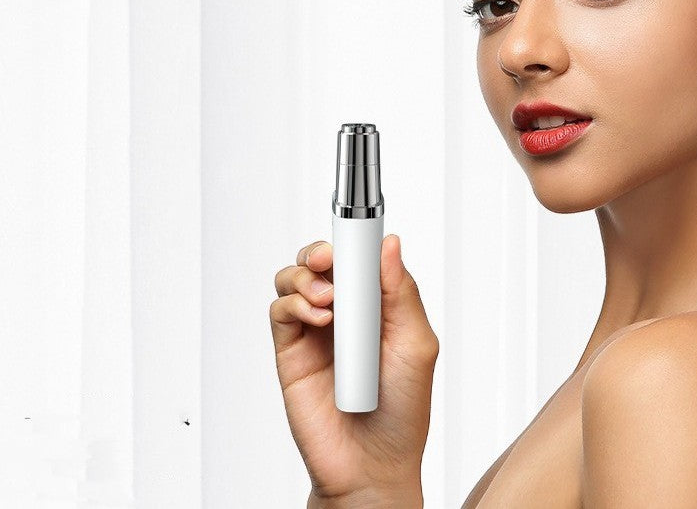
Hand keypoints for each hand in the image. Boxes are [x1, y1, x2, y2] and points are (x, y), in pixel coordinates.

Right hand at [270, 234, 438, 502]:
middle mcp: (343, 312)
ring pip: (293, 279)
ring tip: (328, 299)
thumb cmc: (403, 411)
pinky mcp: (291, 350)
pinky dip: (293, 303)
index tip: (353, 230)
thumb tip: (391, 244)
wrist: (373, 465)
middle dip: (320, 251)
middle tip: (328, 259)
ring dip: (305, 277)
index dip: (351, 240)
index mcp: (376, 304)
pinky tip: (317, 317)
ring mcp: (315, 330)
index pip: (357, 256)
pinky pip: (280, 311)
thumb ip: (401, 293)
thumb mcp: (416, 345)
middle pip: (319, 261)